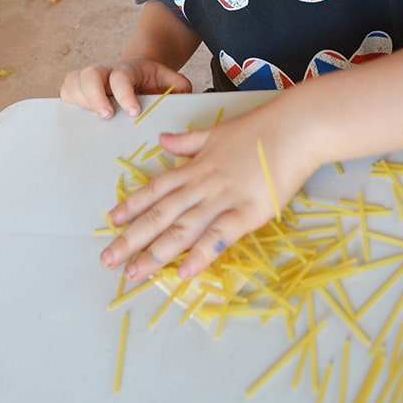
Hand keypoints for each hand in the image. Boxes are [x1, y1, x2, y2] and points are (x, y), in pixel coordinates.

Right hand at [60, 56, 191, 118]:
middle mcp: (107, 70)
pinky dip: (70, 102)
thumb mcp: (170, 80)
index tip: (133, 112)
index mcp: (130, 68)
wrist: (139, 73)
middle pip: (90, 73)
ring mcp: (91, 79)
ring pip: (74, 80)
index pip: (121, 76)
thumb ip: (179, 86)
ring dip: (80, 99)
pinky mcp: (80, 89)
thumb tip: (183, 95)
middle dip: (95, 96)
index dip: (124, 94)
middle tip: (107, 116)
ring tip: (94, 117)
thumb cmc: (153, 81)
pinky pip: (67, 90)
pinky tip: (82, 115)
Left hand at [100, 96, 319, 280]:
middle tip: (108, 260)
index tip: (111, 221)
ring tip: (134, 273)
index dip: (132, 205)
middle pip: (161, 214)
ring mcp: (224, 199)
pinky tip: (184, 272)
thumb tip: (162, 139)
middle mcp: (202, 185)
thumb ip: (188, 141)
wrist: (294, 128)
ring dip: (156, 253)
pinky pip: (219, 236)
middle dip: (132, 238)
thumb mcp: (216, 132)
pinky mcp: (248, 213)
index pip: (156, 189)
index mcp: (195, 167)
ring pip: (182, 229)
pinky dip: (200, 254)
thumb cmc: (259, 129)